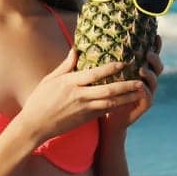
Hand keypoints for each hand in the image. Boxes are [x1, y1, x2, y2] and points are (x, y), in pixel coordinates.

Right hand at [16, 49, 147, 143]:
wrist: (35, 126)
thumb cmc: (40, 100)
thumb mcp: (50, 79)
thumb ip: (66, 65)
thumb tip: (76, 49)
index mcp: (70, 83)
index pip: (95, 74)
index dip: (111, 68)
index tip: (124, 62)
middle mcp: (79, 96)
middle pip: (108, 90)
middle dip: (126, 85)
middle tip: (140, 80)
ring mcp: (84, 109)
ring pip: (111, 103)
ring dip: (127, 97)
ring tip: (141, 92)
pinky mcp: (86, 119)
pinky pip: (105, 111)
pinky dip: (118, 106)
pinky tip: (128, 101)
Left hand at [103, 35, 164, 129]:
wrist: (107, 120)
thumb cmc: (103, 95)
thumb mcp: (101, 76)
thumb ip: (98, 61)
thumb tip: (78, 46)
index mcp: (138, 70)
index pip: (149, 55)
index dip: (155, 46)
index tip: (155, 35)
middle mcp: (145, 80)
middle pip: (157, 66)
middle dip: (155, 58)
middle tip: (147, 53)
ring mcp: (146, 92)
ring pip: (154, 80)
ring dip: (150, 73)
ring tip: (142, 68)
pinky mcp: (144, 105)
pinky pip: (148, 96)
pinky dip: (145, 90)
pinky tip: (141, 86)